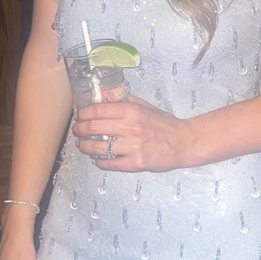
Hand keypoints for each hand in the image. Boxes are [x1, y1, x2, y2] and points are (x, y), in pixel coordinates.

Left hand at [72, 96, 191, 171]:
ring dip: (85, 146)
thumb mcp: (146, 106)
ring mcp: (133, 146)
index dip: (83, 113)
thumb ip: (126, 101)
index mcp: (132, 111)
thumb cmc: (164, 124)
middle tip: (77, 130)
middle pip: (94, 127)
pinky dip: (99, 161)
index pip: (98, 110)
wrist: (182, 142)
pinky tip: (97, 159)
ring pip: (98, 147)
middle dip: (80, 129)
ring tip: (82, 145)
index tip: (79, 116)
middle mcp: (131, 127)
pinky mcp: (136, 163)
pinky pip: (110, 163)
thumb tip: (105, 96)